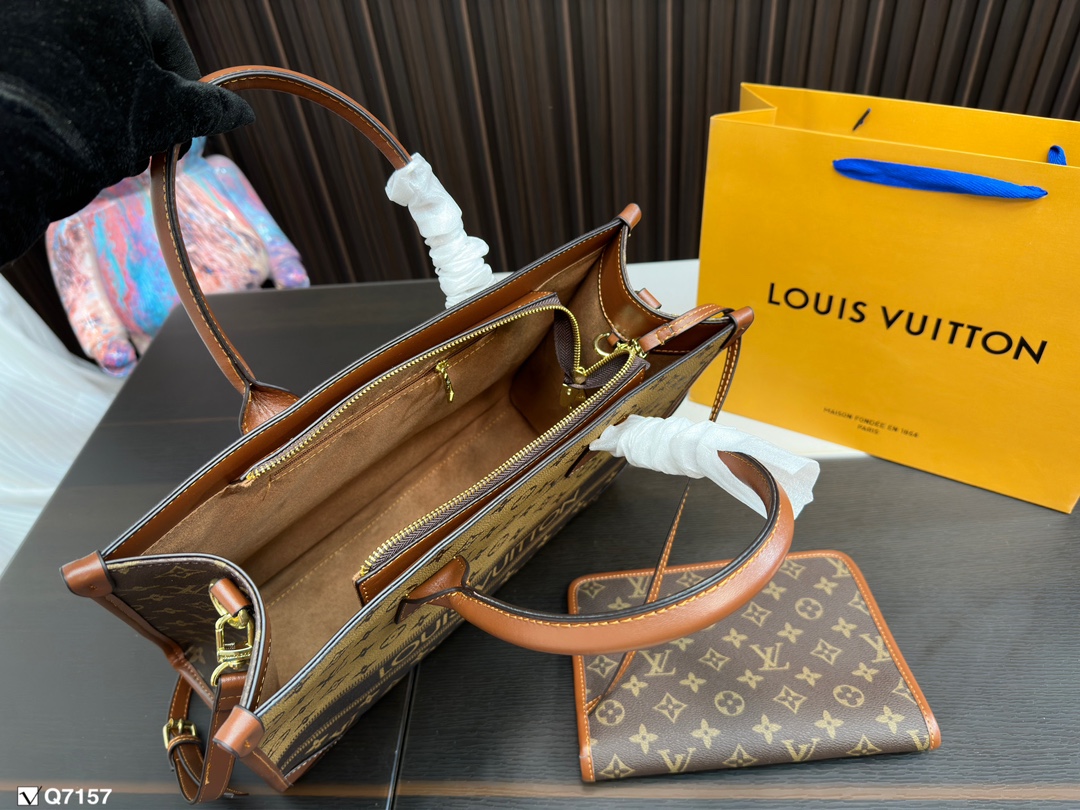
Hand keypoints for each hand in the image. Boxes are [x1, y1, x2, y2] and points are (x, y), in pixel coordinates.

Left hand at [0, 0, 254, 263]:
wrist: (5, 156)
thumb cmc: (94, 124)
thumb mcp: (167, 115)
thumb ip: (209, 109)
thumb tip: (242, 113)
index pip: (163, 33)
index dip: (187, 84)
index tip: (190, 125)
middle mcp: (57, 0)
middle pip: (120, 49)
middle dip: (143, 101)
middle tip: (151, 146)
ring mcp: (21, 24)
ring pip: (86, 67)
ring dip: (109, 108)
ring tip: (112, 152)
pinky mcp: (3, 55)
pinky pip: (50, 77)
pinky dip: (69, 107)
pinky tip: (74, 142)